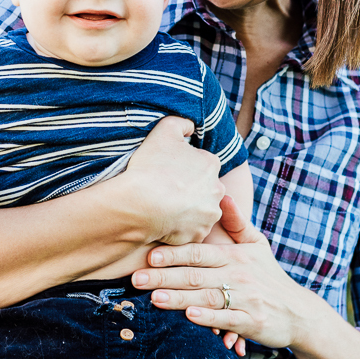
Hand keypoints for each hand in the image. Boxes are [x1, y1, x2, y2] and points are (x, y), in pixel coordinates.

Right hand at [120, 117, 224, 244]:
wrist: (142, 204)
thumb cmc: (152, 166)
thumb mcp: (164, 130)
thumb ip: (181, 123)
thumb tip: (191, 127)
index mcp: (211, 164)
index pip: (202, 163)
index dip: (185, 166)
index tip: (169, 170)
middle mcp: (217, 190)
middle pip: (204, 187)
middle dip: (190, 188)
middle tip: (166, 188)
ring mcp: (209, 215)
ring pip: (200, 209)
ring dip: (187, 208)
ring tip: (164, 205)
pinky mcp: (199, 235)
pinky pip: (191, 229)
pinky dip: (181, 226)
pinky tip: (165, 221)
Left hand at [132, 195, 326, 353]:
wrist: (299, 311)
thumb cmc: (270, 276)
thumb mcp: (258, 244)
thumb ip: (237, 222)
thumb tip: (223, 195)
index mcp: (235, 256)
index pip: (199, 252)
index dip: (174, 253)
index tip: (150, 255)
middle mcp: (239, 275)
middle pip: (196, 275)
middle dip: (164, 277)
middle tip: (136, 278)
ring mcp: (245, 299)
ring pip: (206, 297)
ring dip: (179, 298)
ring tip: (154, 298)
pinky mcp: (251, 321)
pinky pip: (226, 318)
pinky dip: (208, 317)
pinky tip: (189, 315)